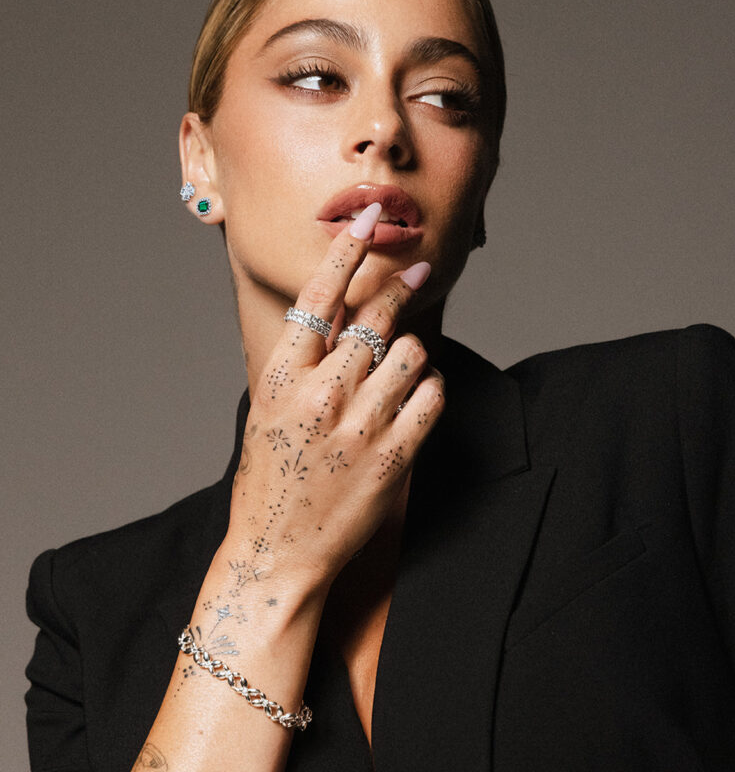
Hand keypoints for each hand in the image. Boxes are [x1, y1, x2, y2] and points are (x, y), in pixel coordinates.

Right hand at [224, 203, 444, 592]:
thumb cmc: (268, 478)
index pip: (319, 296)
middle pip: (374, 318)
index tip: (367, 219)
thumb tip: (335, 313)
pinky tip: (417, 394)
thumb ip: (301, 362)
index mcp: (282, 376)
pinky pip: (431, 398)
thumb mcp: (266, 409)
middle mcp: (321, 395)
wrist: (276, 552)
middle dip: (399, 288)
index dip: (346, 252)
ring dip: (413, 349)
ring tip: (404, 363)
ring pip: (410, 353)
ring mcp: (359, 427)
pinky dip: (430, 388)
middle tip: (416, 273)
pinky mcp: (394, 458)